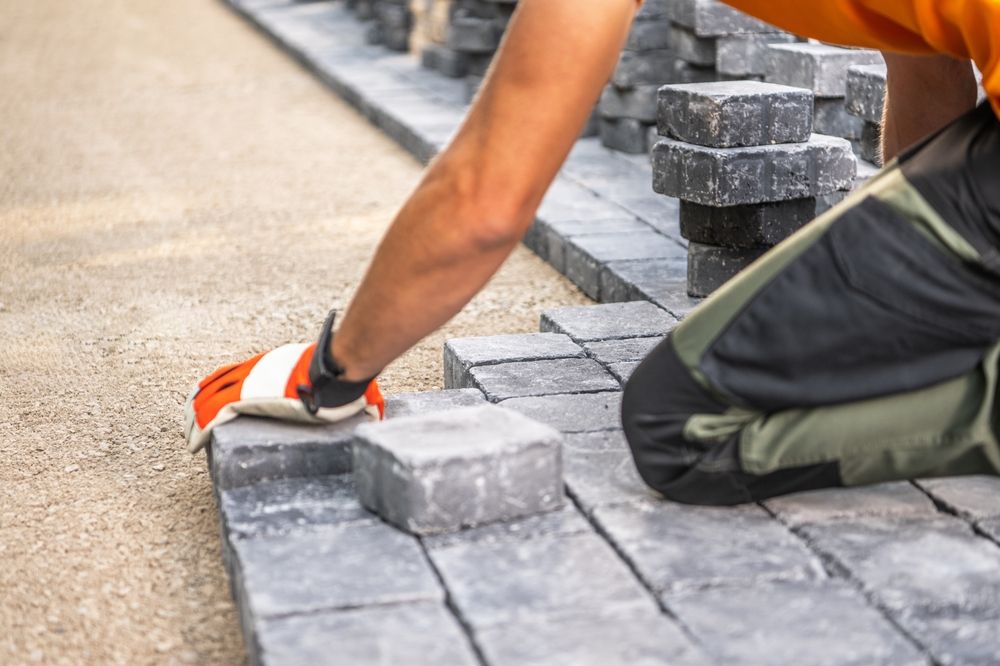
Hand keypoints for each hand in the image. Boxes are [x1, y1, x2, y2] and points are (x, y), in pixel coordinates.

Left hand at [184, 313, 383, 452]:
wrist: (336, 372)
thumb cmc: (345, 377)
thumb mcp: (346, 384)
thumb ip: (357, 399)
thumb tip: (378, 415)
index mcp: (275, 366)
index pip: (239, 373)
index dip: (220, 387)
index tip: (211, 399)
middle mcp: (256, 371)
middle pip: (217, 385)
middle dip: (200, 404)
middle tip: (191, 420)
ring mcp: (249, 384)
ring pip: (207, 400)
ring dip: (194, 418)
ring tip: (188, 435)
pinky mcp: (246, 399)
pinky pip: (212, 415)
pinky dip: (198, 429)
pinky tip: (193, 442)